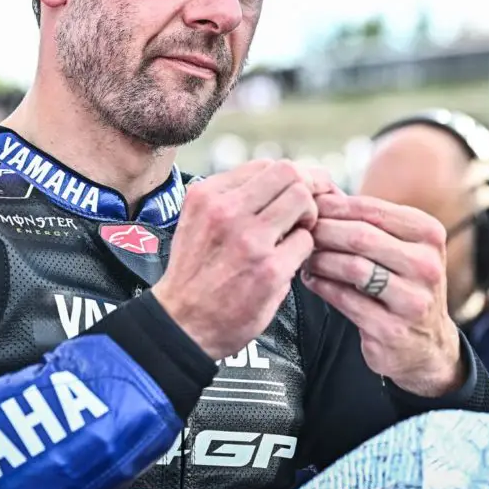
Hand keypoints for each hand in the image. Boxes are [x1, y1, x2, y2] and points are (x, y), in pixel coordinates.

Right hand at [154, 160, 316, 360]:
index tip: (295, 192)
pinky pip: (305, 241)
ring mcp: (250, 240)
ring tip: (294, 235)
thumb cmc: (195, 273)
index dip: (289, 177)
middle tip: (300, 214)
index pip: (265, 165)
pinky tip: (287, 261)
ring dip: (307, 217)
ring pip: (301, 199)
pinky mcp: (269, 270)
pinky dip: (302, 250)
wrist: (181, 323)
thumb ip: (230, 197)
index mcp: (208, 195)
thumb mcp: (198, 220)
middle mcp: (227, 211)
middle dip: (303, 190)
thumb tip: (274, 181)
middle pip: (289, 173)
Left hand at [301, 194, 463, 396]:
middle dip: (323, 230)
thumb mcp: (400, 246)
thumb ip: (368, 221)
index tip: (308, 205)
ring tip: (302, 255)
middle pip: (361, 236)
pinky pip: (346, 300)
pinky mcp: (393, 329)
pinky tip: (311, 279)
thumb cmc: (403, 283)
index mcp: (428, 234)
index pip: (373, 210)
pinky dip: (323, 286)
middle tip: (298, 229)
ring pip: (353, 267)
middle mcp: (426, 265)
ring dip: (320, 259)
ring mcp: (412, 300)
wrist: (427, 343)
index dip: (335, 206)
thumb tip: (320, 191)